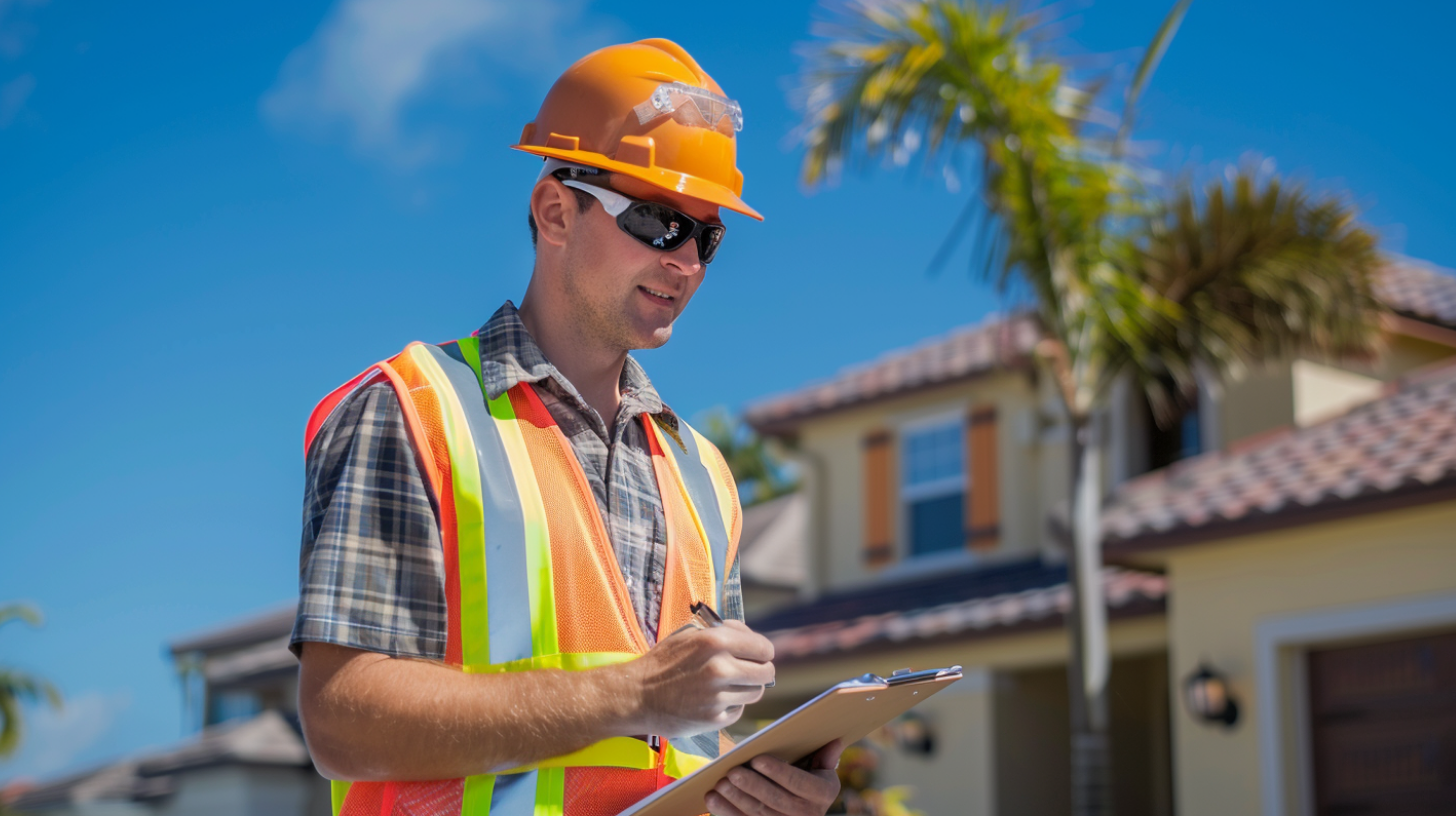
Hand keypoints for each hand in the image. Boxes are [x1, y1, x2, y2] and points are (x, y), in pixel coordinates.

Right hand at [621, 620, 774, 736]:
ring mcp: (717, 696)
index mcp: (715, 641)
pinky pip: (738, 710)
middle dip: (760, 670)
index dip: (762, 651)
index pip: (764, 648)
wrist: (636, 695)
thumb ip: (723, 632)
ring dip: (746, 688)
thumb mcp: (690, 634)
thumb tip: (751, 638)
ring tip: (728, 685)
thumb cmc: (663, 661)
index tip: (757, 655)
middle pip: (766, 672)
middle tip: (748, 671)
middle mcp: (719, 668)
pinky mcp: (713, 719)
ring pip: (755, 692)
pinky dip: (731, 705)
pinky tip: (714, 699)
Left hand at [705, 739, 844, 815]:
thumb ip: (825, 756)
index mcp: (822, 794)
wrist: (805, 815)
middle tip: (731, 772)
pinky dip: (725, 812)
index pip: (798, 782)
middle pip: (774, 799)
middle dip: (751, 785)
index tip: (757, 759)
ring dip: (735, 799)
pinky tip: (712, 798)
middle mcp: (807, 814)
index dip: (777, 771)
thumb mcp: (822, 771)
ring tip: (719, 783)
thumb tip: (834, 741)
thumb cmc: (810, 783)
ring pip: (757, 814)